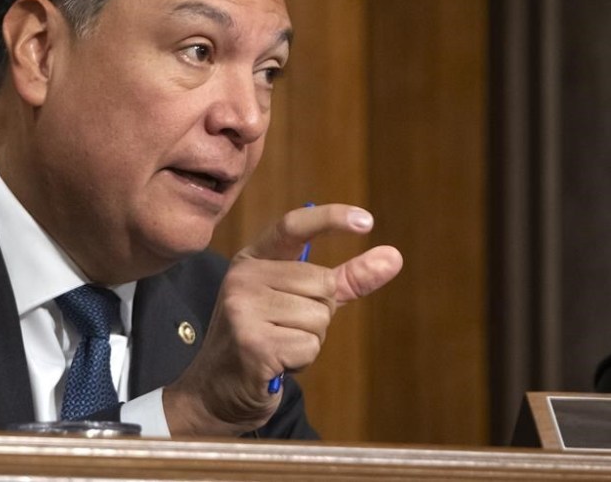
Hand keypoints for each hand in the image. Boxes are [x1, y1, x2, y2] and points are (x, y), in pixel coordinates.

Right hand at [162, 203, 402, 435]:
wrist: (216, 391)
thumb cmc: (265, 341)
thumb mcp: (300, 302)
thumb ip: (345, 280)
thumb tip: (394, 256)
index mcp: (252, 260)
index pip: (293, 226)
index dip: (331, 218)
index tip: (368, 221)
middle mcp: (243, 277)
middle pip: (321, 284)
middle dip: (319, 315)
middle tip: (285, 330)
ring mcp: (242, 308)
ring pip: (319, 317)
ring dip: (309, 340)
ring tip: (278, 347)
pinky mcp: (251, 342)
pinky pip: (309, 345)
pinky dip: (302, 361)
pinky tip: (275, 363)